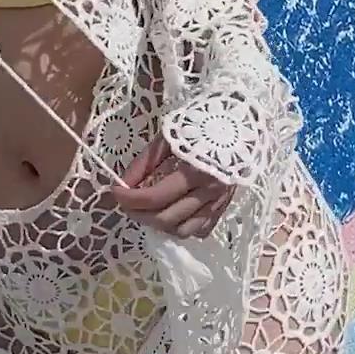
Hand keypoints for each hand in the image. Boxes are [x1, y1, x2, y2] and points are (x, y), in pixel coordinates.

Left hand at [109, 136, 235, 238]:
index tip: (115, 192)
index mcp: (195, 170)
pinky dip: (182, 227)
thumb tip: (123, 184)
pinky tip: (173, 212)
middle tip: (127, 202)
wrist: (239, 123)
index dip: (130, 198)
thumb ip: (144, 162)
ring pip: (183, 230)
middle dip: (139, 214)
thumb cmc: (200, 125)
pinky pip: (201, 230)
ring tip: (149, 210)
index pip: (155, 197)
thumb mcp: (168, 137)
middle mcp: (209, 192)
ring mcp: (218, 203)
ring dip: (160, 225)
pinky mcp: (224, 208)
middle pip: (166, 218)